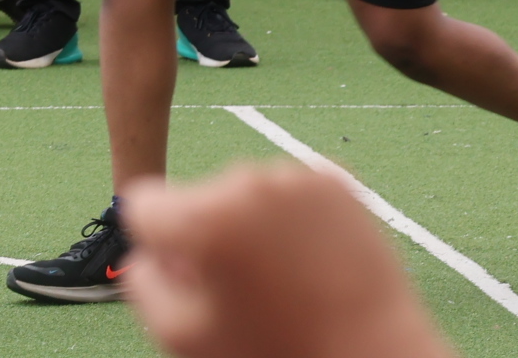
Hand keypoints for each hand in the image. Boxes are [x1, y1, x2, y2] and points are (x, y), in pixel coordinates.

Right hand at [121, 164, 455, 357]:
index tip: (186, 275)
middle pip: (197, 197)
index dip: (156, 244)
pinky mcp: (336, 180)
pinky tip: (308, 262)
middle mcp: (250, 181)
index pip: (143, 203)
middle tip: (241, 289)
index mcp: (205, 217)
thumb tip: (148, 251)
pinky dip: (288, 220)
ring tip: (281, 280)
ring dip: (249, 226)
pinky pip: (288, 193)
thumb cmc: (276, 354)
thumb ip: (143, 282)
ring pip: (244, 194)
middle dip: (206, 234)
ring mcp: (298, 177)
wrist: (374, 355)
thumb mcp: (180, 336)